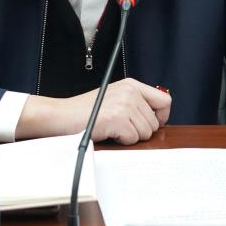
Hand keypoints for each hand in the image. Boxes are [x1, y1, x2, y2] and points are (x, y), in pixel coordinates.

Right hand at [17, 78, 170, 144]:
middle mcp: (130, 91)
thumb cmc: (84, 112)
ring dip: (129, 136)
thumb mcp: (113, 98)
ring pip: (145, 133)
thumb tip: (158, 118)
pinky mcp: (118, 118)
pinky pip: (133, 139)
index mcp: (131, 85)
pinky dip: (121, 141)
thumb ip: (135, 103)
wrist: (61, 116)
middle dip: (140, 130)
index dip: (161, 117)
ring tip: (112, 128)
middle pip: (155, 122)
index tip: (149, 124)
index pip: (165, 101)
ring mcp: (124, 104)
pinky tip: (108, 132)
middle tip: (119, 127)